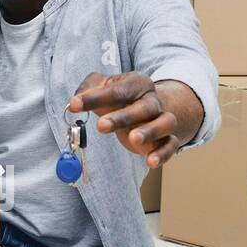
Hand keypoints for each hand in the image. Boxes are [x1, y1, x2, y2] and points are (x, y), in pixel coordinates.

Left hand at [67, 73, 191, 167]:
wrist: (144, 107)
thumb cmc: (119, 97)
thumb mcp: (103, 86)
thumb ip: (88, 88)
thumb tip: (76, 100)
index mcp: (137, 84)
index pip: (117, 90)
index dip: (94, 97)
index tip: (74, 104)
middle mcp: (152, 101)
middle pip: (143, 107)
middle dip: (122, 117)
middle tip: (101, 126)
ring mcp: (162, 119)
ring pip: (165, 123)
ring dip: (150, 131)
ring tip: (134, 140)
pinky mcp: (166, 139)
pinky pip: (171, 145)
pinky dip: (163, 154)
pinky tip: (151, 161)